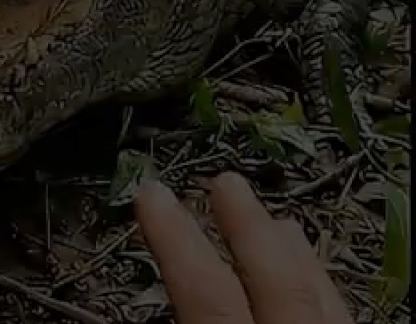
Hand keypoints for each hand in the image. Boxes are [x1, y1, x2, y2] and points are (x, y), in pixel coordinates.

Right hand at [136, 173, 352, 323]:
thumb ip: (176, 319)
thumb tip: (148, 294)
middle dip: (246, 226)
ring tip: (274, 217)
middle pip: (274, 280)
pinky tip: (314, 277)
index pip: (204, 292)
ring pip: (317, 291)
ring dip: (290, 250)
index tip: (152, 196)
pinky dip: (323, 286)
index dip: (175, 240)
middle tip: (225, 182)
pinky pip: (343, 316)